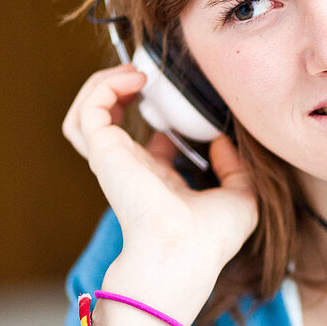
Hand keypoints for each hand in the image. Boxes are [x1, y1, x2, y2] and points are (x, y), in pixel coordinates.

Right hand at [62, 65, 257, 279]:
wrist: (185, 251)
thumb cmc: (210, 239)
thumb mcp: (241, 197)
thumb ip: (236, 167)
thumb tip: (224, 140)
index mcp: (158, 182)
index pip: (145, 147)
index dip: (161, 122)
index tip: (182, 108)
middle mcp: (131, 170)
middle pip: (108, 124)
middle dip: (122, 92)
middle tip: (150, 78)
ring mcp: (113, 160)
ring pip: (85, 115)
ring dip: (105, 86)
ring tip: (135, 74)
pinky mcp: (104, 151)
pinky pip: (89, 110)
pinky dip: (105, 86)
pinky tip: (135, 80)